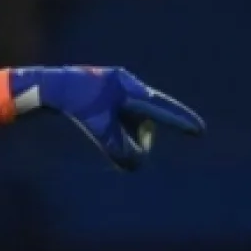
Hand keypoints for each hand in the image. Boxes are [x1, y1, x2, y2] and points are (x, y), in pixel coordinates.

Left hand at [11, 66, 204, 170]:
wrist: (51, 86)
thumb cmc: (76, 106)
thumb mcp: (98, 130)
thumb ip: (119, 148)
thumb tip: (137, 165)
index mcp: (129, 90)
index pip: (159, 110)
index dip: (180, 122)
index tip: (199, 131)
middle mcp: (128, 85)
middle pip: (146, 118)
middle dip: (142, 137)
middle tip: (134, 156)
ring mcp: (119, 88)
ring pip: (134, 117)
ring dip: (129, 134)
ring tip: (115, 147)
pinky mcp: (109, 93)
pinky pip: (124, 114)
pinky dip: (121, 128)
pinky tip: (109, 134)